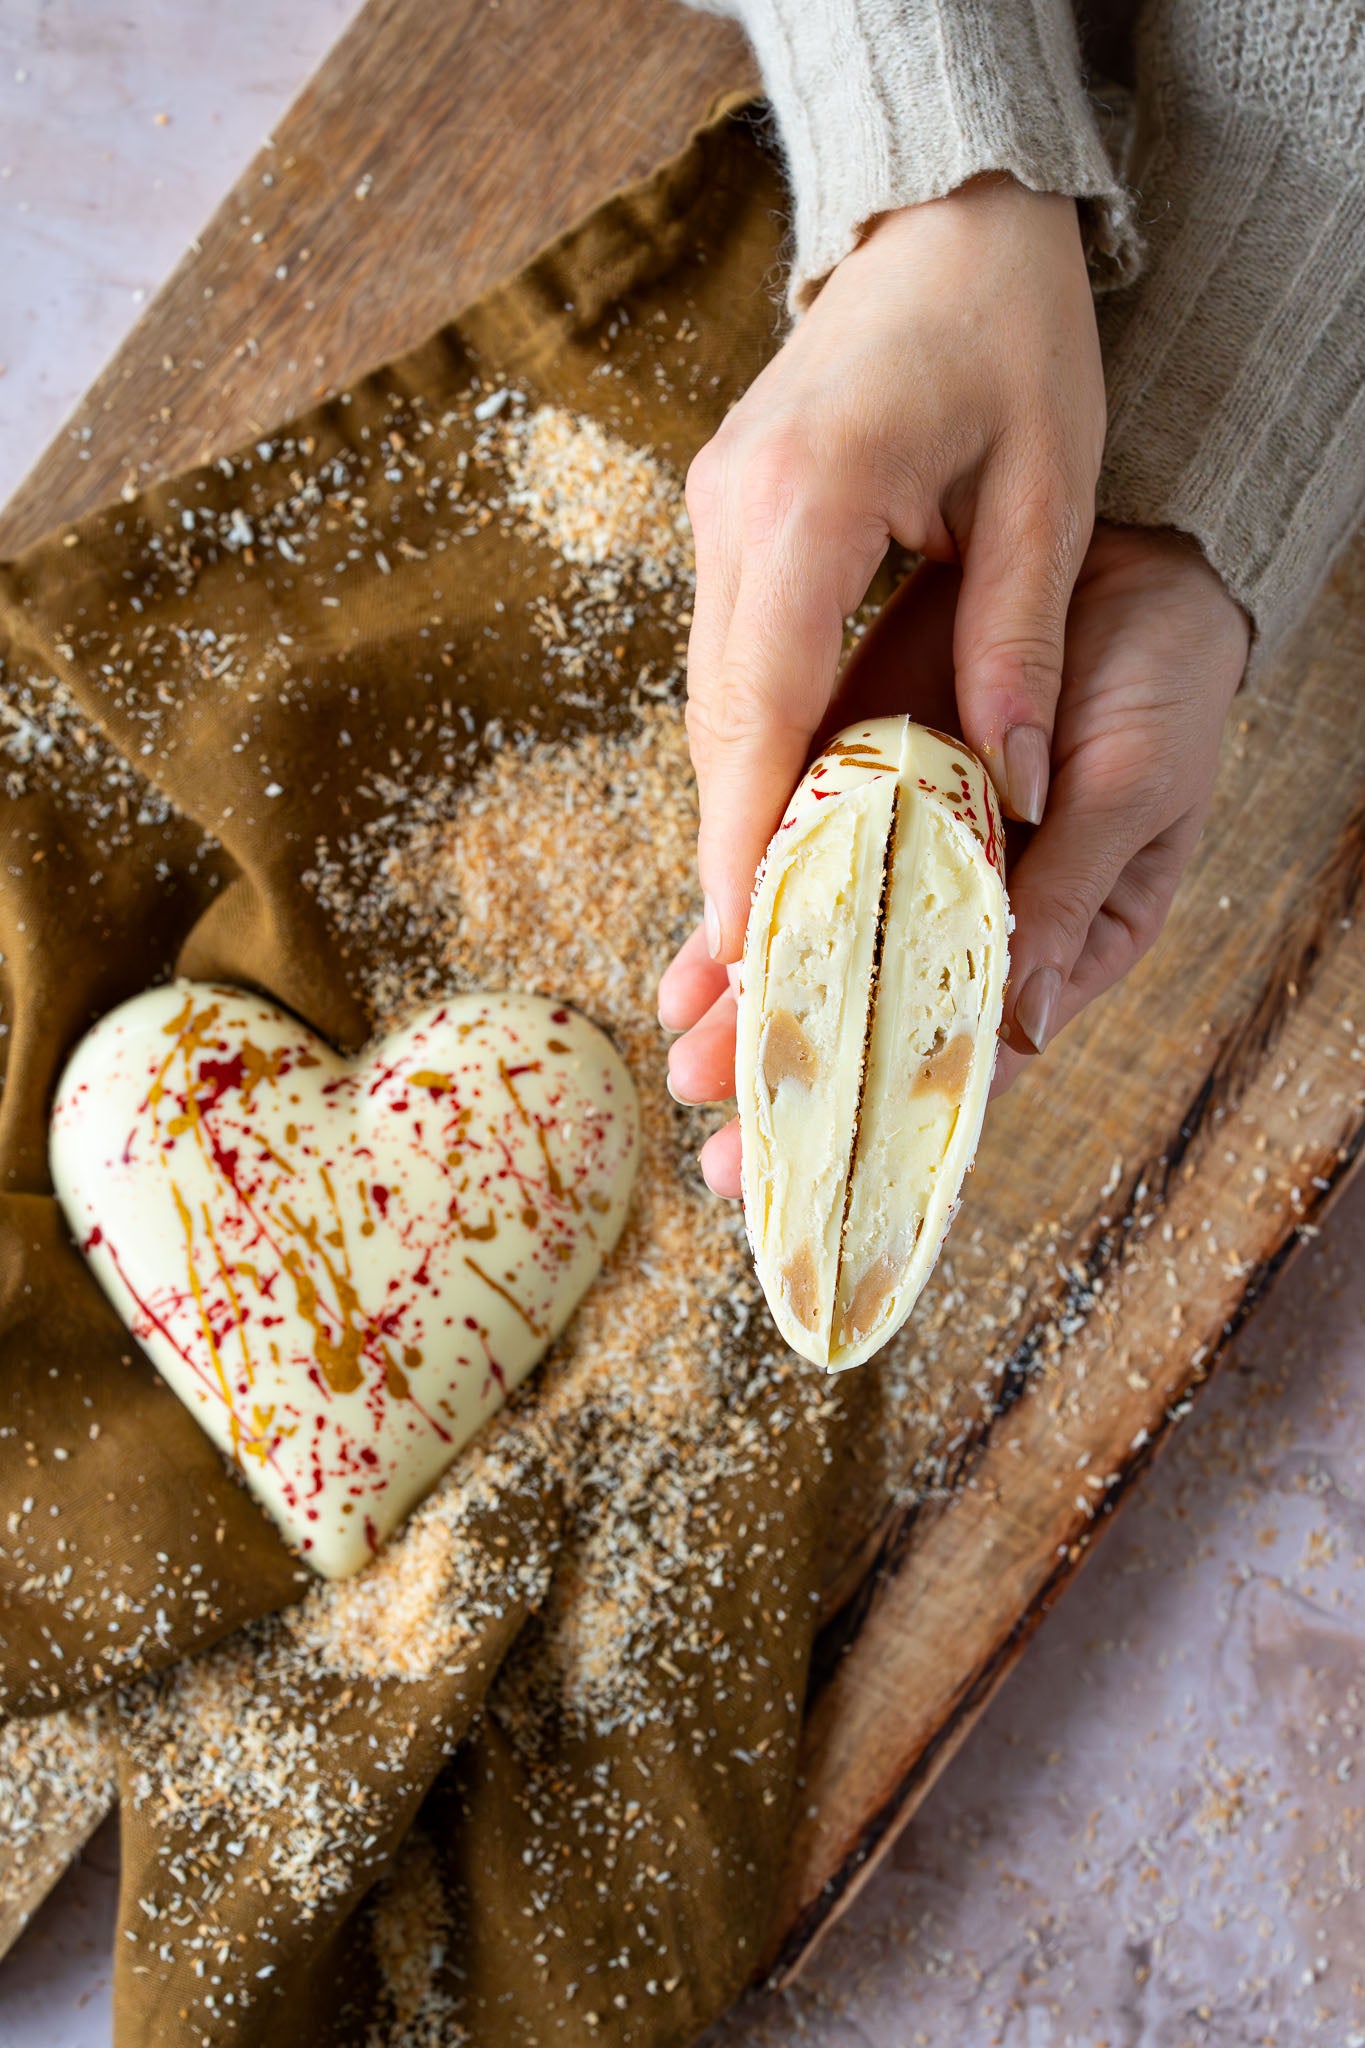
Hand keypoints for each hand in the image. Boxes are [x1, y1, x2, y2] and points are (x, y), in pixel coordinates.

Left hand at [661, 524, 1249, 1195]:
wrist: (1126, 552)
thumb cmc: (1164, 678)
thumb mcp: (1135, 784)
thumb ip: (1068, 890)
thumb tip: (1021, 1020)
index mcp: (1061, 933)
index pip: (976, 1043)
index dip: (901, 1107)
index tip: (832, 1162)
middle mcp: (973, 906)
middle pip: (880, 1011)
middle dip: (803, 1081)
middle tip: (728, 1157)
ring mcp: (908, 845)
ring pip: (824, 945)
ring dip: (754, 1007)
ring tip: (690, 1068)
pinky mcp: (856, 777)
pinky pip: (792, 853)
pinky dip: (744, 906)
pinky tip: (692, 962)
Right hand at [681, 172, 1105, 964]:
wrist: (941, 223)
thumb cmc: (1009, 332)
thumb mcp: (1049, 485)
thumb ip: (1023, 640)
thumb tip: (1013, 792)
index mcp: (808, 499)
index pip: (764, 703)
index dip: (745, 833)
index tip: (738, 939)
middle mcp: (732, 513)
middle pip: (717, 720)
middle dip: (728, 850)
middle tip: (745, 966)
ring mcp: (713, 515)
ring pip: (710, 702)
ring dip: (734, 808)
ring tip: (762, 920)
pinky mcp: (724, 522)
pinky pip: (726, 664)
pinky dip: (748, 748)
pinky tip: (779, 815)